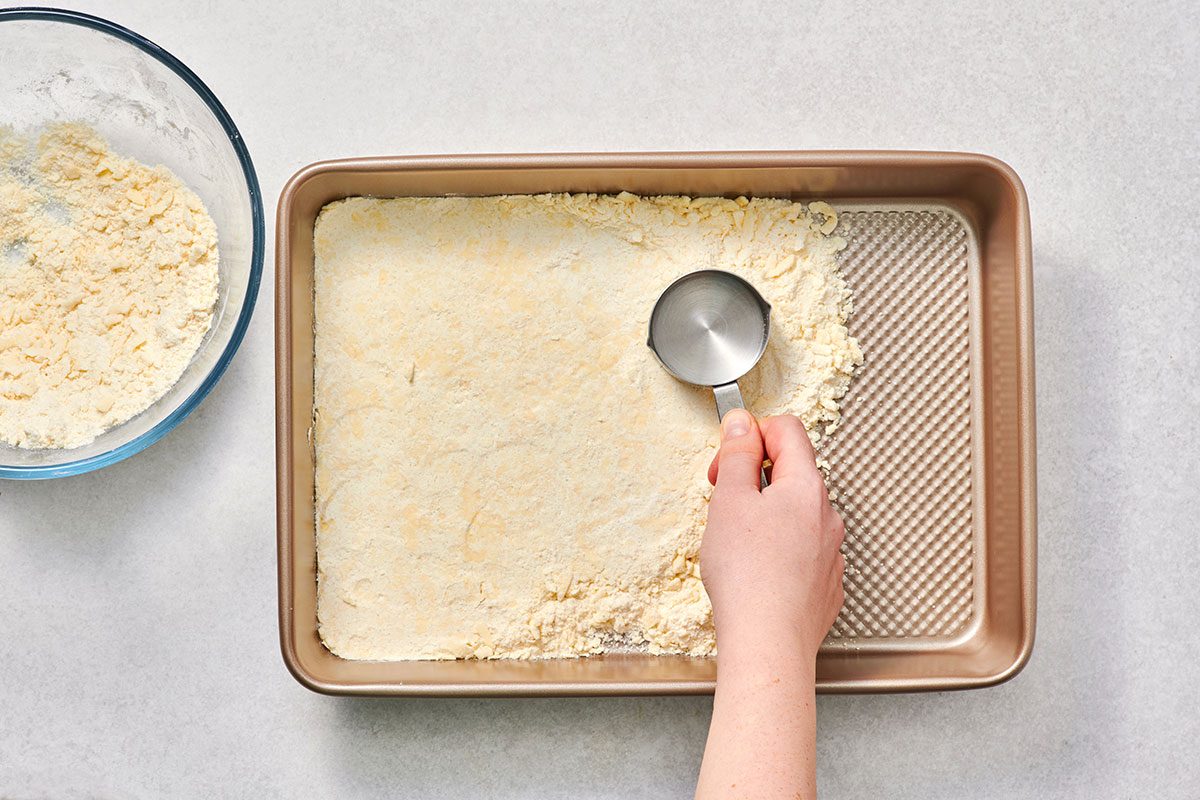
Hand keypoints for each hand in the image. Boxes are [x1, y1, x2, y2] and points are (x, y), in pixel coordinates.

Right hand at [700, 409, 844, 659]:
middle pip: (791, 473)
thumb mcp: (730, 500)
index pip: (787, 430)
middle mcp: (827, 516)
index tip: (729, 458)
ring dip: (765, 517)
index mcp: (806, 487)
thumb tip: (742, 424)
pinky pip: (802, 552)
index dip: (751, 434)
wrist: (768, 643)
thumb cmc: (748, 576)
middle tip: (723, 501)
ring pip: (796, 516)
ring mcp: (830, 553)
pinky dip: (778, 552)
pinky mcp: (826, 585)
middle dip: (753, 479)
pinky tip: (756, 573)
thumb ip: (738, 455)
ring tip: (736, 544)